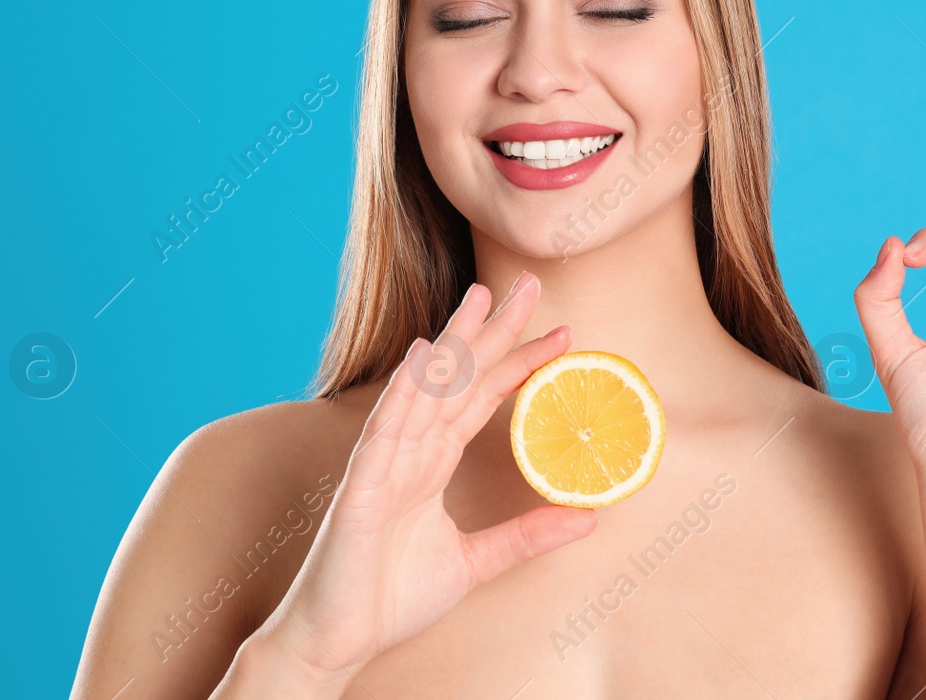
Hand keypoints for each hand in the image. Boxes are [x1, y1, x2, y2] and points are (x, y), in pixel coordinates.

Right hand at [251, 272, 596, 680]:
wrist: (338, 641)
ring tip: (480, 297)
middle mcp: (408, 452)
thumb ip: (526, 536)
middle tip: (529, 284)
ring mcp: (383, 464)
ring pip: (424, 390)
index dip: (519, 364)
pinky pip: (385, 431)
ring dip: (453, 343)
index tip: (562, 336)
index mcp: (430, 463)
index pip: (481, 398)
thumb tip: (587, 517)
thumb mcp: (476, 563)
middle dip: (493, 330)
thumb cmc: (391, 599)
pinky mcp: (362, 488)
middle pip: (458, 378)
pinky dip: (404, 390)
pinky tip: (423, 355)